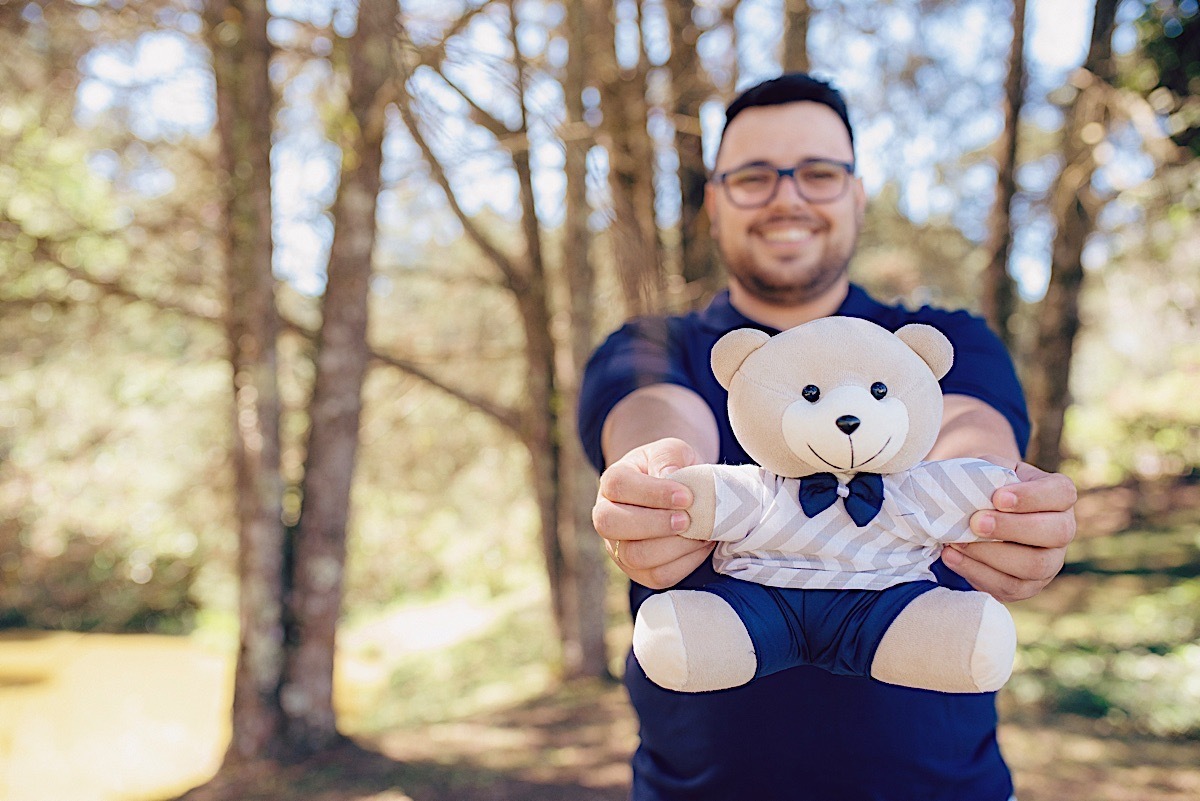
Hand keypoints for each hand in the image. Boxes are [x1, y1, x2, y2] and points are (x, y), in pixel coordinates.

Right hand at [593, 437, 714, 588]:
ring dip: (672, 548)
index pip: (619, 486)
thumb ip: (669, 458)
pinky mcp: (638, 571)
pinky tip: (700, 546)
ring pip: (634, 556)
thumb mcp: (672, 450)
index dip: (652, 493)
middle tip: (687, 519)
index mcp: (612, 481)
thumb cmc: (672, 468)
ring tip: (700, 534)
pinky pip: (657, 577)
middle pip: (611, 524)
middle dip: (654, 524)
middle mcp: (606, 515)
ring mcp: (618, 547)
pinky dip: (684, 564)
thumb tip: (669, 475)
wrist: (677, 492)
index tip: (686, 496)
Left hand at [943, 458, 1076, 602]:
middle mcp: (1063, 529)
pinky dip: (976, 572)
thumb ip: (986, 475)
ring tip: (957, 541)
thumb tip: (970, 490)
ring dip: (991, 554)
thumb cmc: (986, 486)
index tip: (998, 497)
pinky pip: (1009, 587)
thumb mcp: (989, 470)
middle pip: (1056, 533)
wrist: (977, 514)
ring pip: (1034, 565)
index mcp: (1058, 495)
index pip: (1062, 493)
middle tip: (976, 522)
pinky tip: (952, 556)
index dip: (1032, 497)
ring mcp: (1050, 561)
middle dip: (1012, 528)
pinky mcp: (1028, 586)